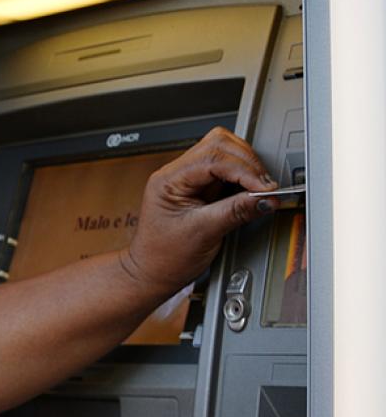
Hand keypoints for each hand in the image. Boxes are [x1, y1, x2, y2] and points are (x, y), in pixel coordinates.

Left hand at [121, 127, 276, 295]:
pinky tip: (249, 192)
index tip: (264, 188)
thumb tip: (265, 198)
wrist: (152, 271)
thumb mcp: (203, 233)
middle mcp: (176, 173)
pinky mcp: (200, 187)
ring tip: (258, 190)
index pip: (212, 158)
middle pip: (219, 144)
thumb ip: (236, 211)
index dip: (243, 170)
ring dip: (247, 167)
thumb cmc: (164, 256)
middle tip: (264, 187)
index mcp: (168, 179)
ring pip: (225, 152)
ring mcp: (188, 178)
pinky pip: (226, 170)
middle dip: (247, 163)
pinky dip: (243, 177)